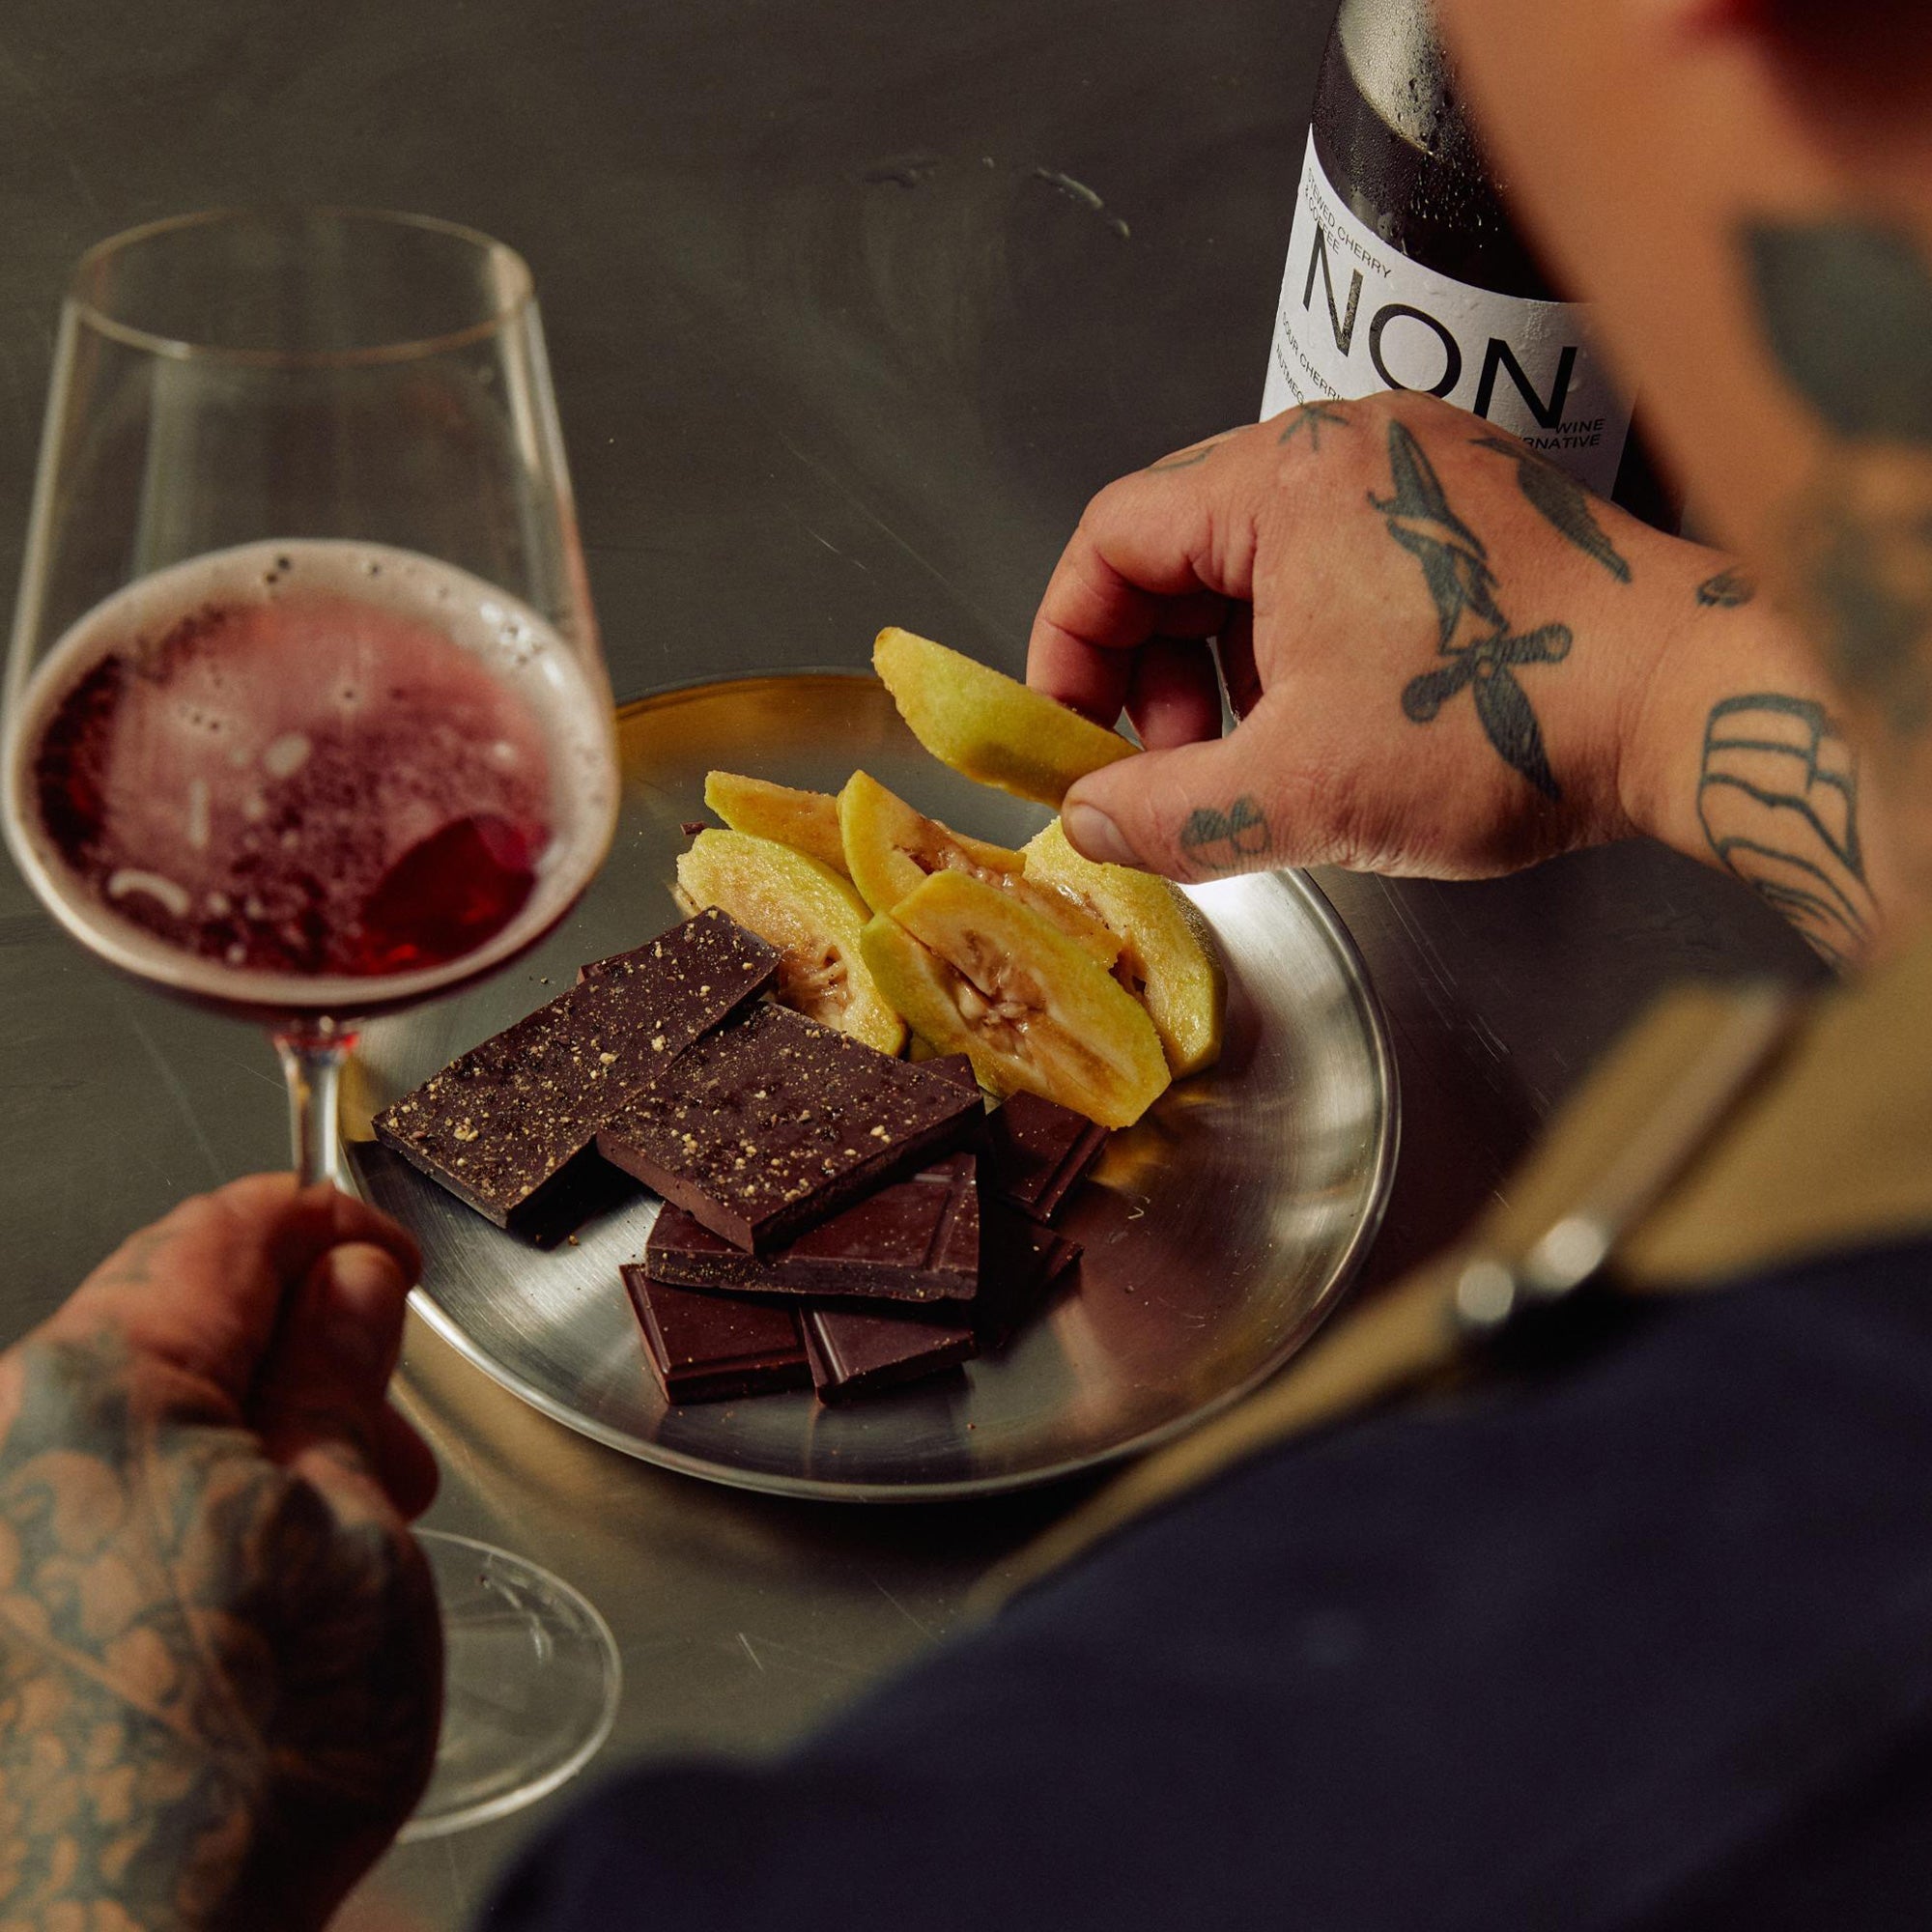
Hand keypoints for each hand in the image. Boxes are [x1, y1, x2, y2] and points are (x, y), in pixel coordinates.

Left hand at [0, 1177, 440, 1931]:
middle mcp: (6, 1430)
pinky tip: (250, 1582)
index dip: (335, 1230)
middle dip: (301, 1351)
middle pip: (175, 1311)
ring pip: (136, 1405)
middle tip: (394, 1442)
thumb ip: (340, 1377)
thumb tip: (351, 1284)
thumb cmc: (245, 1762)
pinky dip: (184, 1497)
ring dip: (248, 1431)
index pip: (229, 1227)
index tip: (395, 1270)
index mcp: (100, 1385)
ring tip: (336, 1534)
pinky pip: (88, 1485)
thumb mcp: (351, 1531)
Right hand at [1028, 394, 1886, 961]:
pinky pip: (1334, 564)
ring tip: (1253, 756)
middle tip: (1164, 765)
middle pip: (1180, 547)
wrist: (1694, 704)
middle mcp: (1345, 448)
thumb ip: (1164, 813)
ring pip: (1258, 562)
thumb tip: (1087, 820)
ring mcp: (1414, 470)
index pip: (1112, 539)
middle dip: (1151, 669)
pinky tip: (1328, 724)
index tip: (1067, 729)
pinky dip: (1298, 644)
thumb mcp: (1301, 792)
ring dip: (1224, 666)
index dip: (1067, 644)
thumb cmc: (1512, 721)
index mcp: (1283, 481)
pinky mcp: (1466, 510)